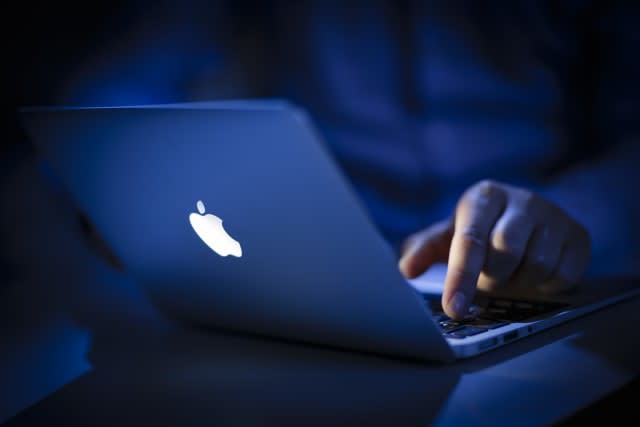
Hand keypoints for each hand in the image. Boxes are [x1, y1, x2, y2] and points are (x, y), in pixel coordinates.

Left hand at [398, 180, 590, 319]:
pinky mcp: (578, 235)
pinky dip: (545, 285)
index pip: (470, 240)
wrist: (523, 219)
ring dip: (519, 282)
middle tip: (487, 278)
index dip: (460, 278)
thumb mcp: (447, 237)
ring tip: (510, 273)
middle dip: (492, 277)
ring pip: (537, 265)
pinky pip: (564, 275)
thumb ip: (424, 250)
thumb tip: (405, 270)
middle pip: (506, 252)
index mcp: (483, 196)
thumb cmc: (478, 231)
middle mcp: (521, 199)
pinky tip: (533, 274)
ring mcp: (554, 215)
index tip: (454, 309)